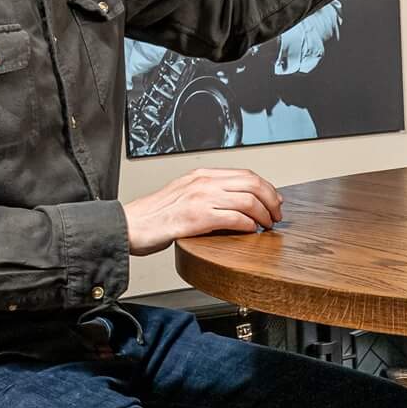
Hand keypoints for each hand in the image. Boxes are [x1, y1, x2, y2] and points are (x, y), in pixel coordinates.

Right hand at [122, 167, 282, 254]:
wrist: (130, 226)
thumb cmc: (155, 216)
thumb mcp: (184, 195)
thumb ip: (209, 194)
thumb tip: (238, 203)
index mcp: (201, 175)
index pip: (245, 174)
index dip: (267, 188)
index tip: (275, 201)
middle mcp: (202, 183)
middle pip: (252, 184)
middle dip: (272, 200)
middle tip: (276, 215)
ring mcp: (200, 199)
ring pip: (248, 200)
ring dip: (264, 215)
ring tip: (267, 226)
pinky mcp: (196, 218)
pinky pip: (234, 218)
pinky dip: (249, 226)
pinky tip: (251, 232)